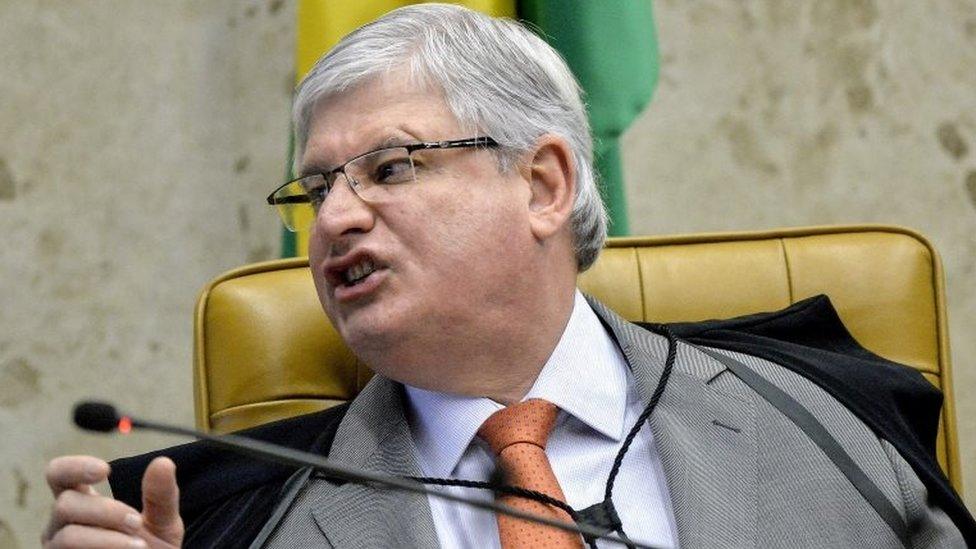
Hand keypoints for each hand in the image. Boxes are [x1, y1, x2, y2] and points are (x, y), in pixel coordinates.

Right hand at [42, 455, 183, 547]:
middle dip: (106, 511)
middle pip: (65, 504)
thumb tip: (163, 463)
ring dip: (108, 539)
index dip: (74, 467)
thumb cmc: (149, 548)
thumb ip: (162, 495)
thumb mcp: (162, 522)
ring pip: (68, 536)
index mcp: (82, 502)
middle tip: (135, 522)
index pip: (59, 475)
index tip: (104, 469)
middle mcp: (61, 524)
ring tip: (137, 546)